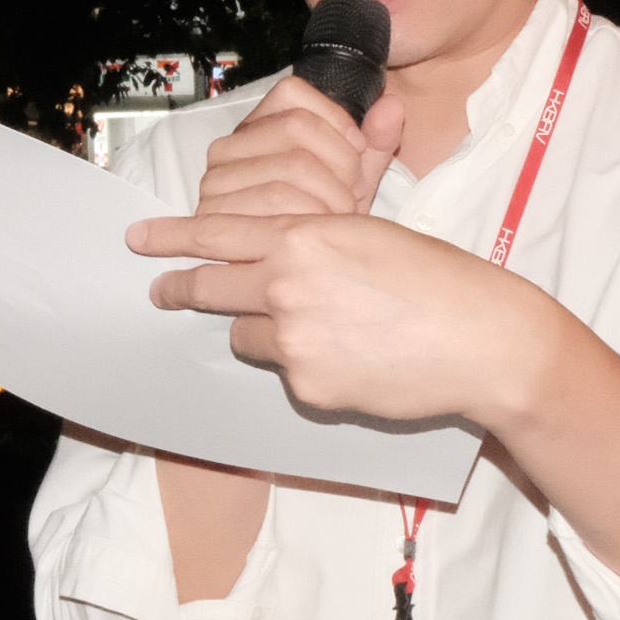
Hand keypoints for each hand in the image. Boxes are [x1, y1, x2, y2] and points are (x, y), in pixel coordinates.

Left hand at [127, 211, 556, 429]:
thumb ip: (310, 240)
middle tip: (160, 291)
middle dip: (178, 289)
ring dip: (263, 330)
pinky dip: (305, 367)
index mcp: (304, 236)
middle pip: (209, 287)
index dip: (172, 238)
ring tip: (324, 328)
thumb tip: (269, 251)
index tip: (138, 239)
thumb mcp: (369, 234)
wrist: (482, 340)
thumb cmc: (437, 280)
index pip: (217, 234)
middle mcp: (287, 285)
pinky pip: (286, 373)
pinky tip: (353, 359)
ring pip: (245, 335)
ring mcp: (293, 340)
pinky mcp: (307, 386)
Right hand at [195, 79, 403, 218]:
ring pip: (292, 164)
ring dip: (331, 197)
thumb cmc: (325, 223)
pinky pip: (280, 203)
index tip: (356, 150)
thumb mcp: (354, 179)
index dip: (335, 119)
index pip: (292, 95)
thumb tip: (393, 106)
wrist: (304, 274)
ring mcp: (215, 183)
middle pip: (297, 127)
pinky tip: (321, 236)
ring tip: (337, 220)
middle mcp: (226, 150)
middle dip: (340, 163)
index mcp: (255, 129)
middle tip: (349, 195)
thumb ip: (377, 140)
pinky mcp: (216, 218)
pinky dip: (314, 219)